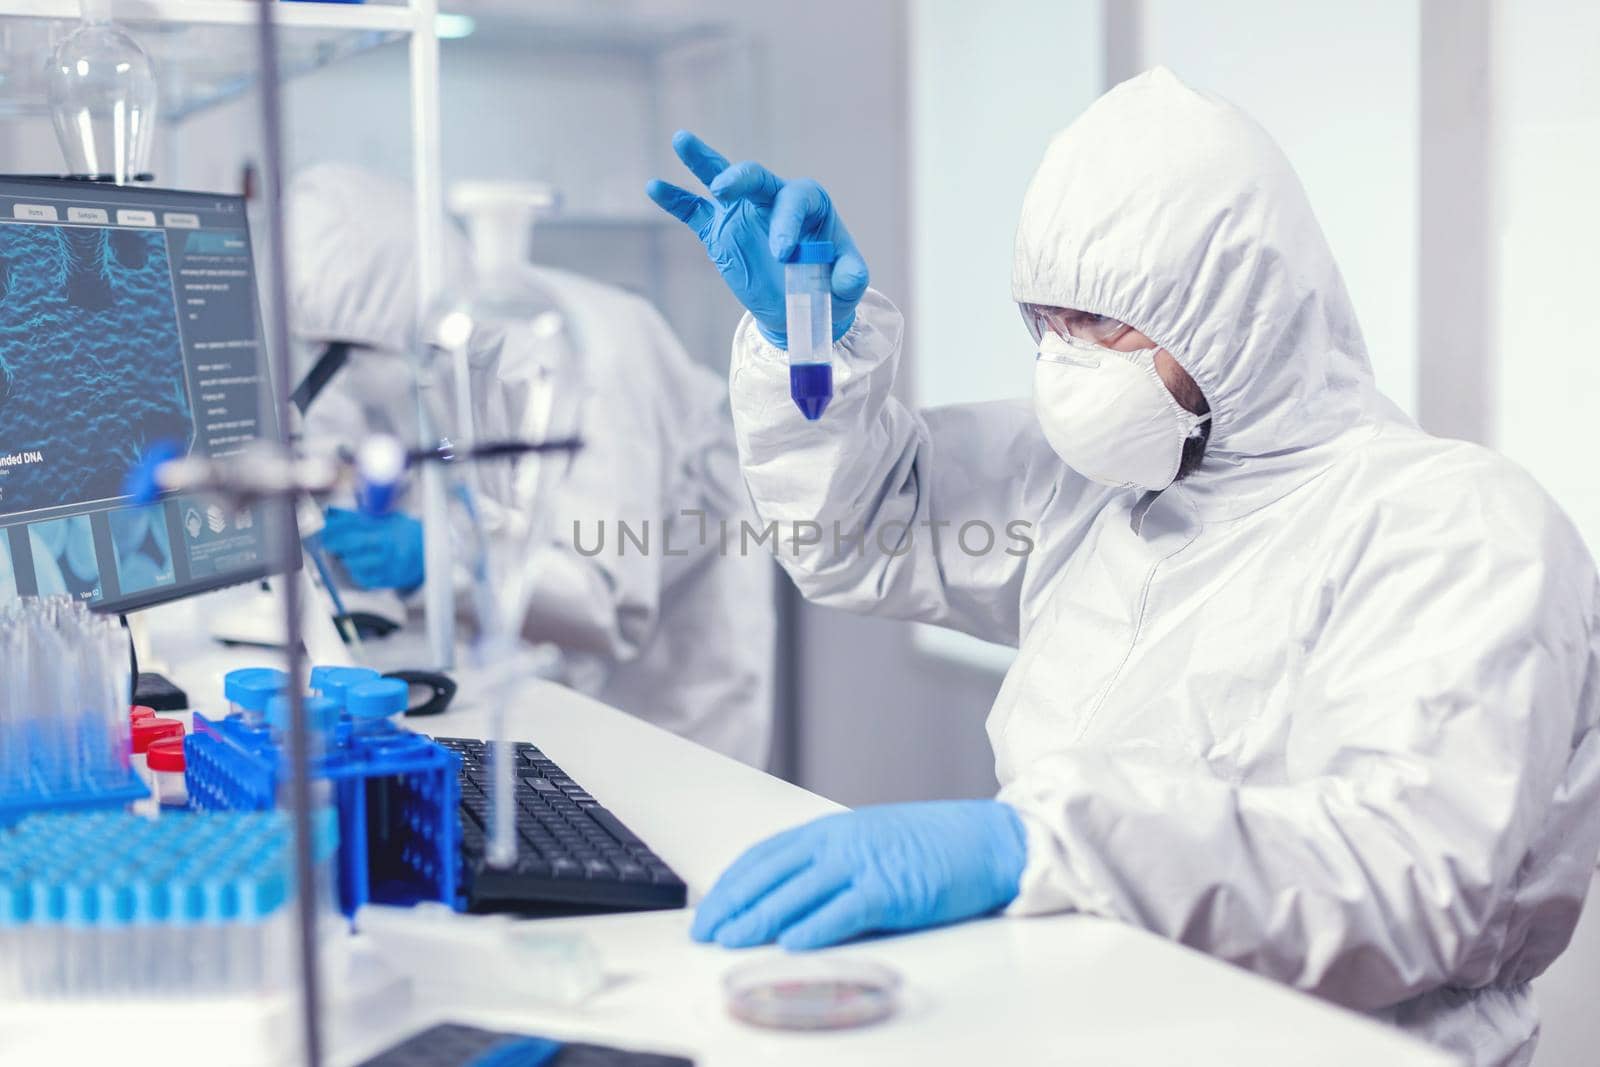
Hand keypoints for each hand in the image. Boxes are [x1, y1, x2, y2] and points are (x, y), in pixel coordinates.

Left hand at [321, 507, 424, 591]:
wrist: (432, 553)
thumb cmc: (407, 533)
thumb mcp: (390, 519)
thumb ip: (365, 516)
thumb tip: (335, 514)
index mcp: (388, 528)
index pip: (355, 524)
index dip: (335, 526)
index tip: (325, 527)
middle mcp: (389, 546)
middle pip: (352, 543)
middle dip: (335, 542)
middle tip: (328, 542)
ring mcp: (389, 564)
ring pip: (355, 563)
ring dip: (346, 558)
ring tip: (348, 555)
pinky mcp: (390, 579)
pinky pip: (364, 578)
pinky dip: (356, 572)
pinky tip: (359, 566)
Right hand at [646, 130, 869, 346]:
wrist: (800, 303)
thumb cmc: (829, 285)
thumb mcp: (847, 284)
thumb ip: (851, 277)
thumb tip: (848, 281)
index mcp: (808, 205)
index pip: (795, 201)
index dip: (788, 223)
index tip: (783, 254)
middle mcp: (773, 199)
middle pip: (757, 178)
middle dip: (741, 179)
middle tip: (724, 190)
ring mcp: (742, 211)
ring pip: (722, 180)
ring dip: (703, 161)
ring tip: (682, 140)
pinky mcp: (719, 230)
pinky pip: (695, 211)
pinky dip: (676, 199)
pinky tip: (654, 187)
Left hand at [691, 800, 1025, 949]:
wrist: (985, 839)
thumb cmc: (931, 846)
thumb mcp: (869, 844)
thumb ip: (829, 867)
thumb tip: (787, 902)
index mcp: (832, 830)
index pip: (766, 856)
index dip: (732, 884)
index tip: (709, 908)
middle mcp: (840, 842)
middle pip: (771, 873)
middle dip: (733, 903)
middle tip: (706, 931)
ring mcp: (865, 863)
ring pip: (798, 892)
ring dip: (760, 918)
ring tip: (731, 939)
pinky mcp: (892, 889)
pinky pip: (844, 910)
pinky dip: (815, 927)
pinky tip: (791, 943)